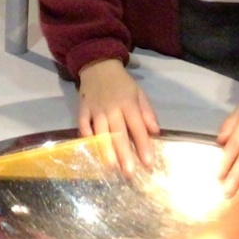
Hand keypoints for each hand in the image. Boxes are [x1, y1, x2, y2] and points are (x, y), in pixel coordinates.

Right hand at [76, 59, 157, 174]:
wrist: (98, 66)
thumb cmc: (122, 84)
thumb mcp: (140, 94)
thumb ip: (147, 113)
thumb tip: (156, 132)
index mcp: (128, 104)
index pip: (137, 127)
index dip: (143, 146)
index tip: (148, 163)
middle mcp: (112, 108)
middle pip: (118, 134)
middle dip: (124, 154)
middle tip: (129, 173)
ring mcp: (95, 109)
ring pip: (101, 132)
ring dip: (106, 150)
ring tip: (111, 167)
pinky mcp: (82, 109)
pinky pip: (83, 124)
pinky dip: (86, 137)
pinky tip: (90, 149)